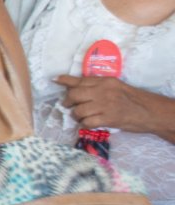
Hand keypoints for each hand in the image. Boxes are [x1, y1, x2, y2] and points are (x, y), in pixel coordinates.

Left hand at [56, 75, 170, 136]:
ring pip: (78, 110)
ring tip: (81, 116)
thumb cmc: (130, 99)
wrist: (148, 112)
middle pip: (74, 95)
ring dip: (76, 115)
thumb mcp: (113, 86)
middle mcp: (103, 91)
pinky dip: (85, 124)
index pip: (80, 80)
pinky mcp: (108, 119)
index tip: (55, 80)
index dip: (65, 81)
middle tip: (68, 106)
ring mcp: (105, 105)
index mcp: (104, 81)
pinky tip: (89, 123)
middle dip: (67, 102)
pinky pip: (87, 122)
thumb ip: (95, 84)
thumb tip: (72, 83)